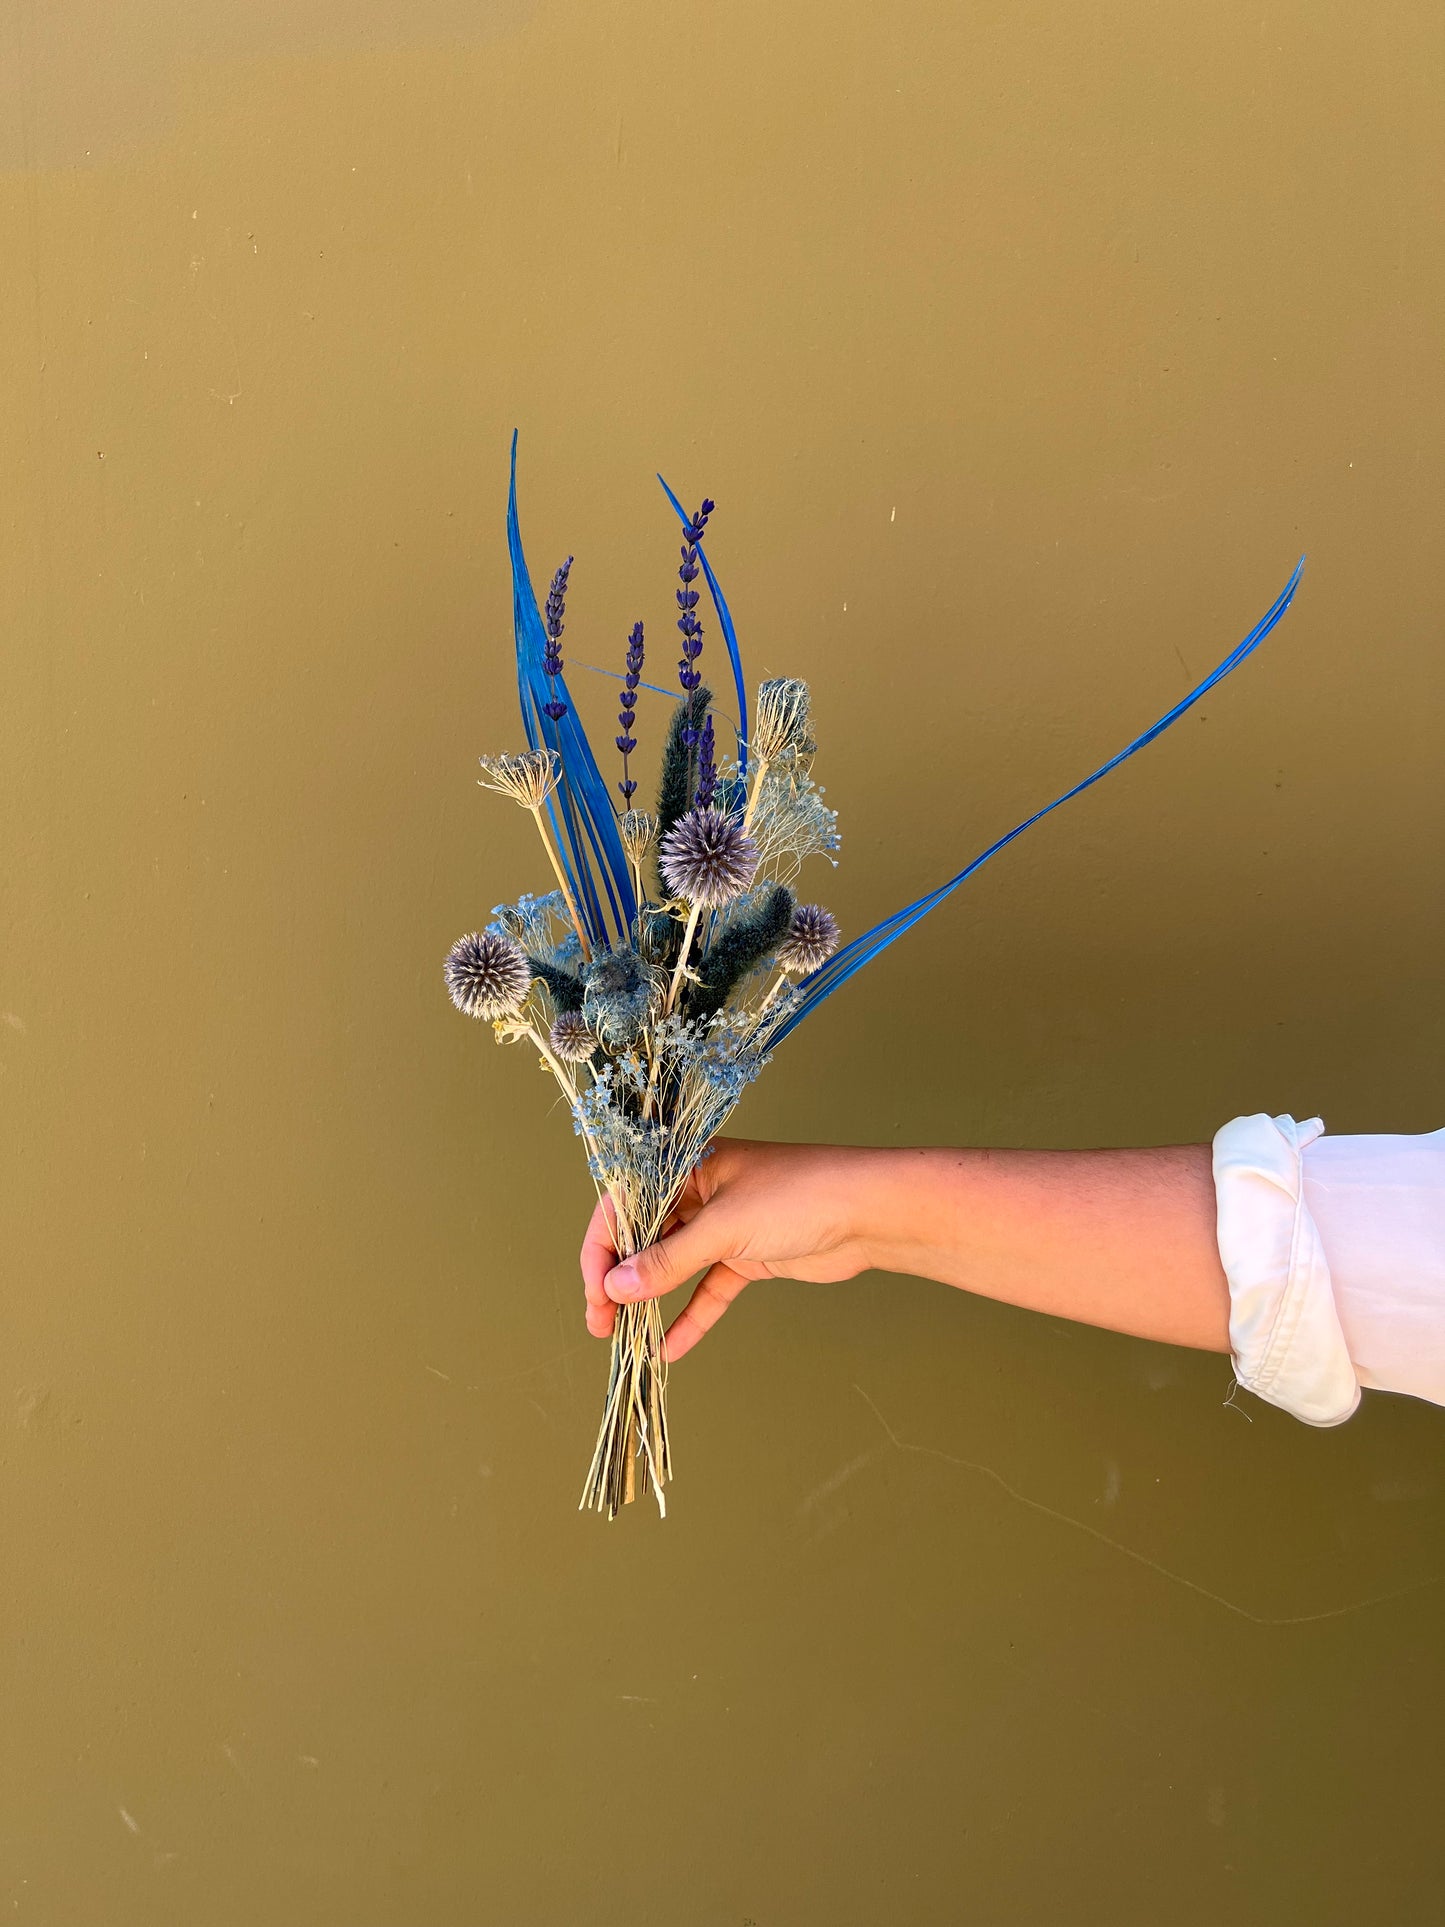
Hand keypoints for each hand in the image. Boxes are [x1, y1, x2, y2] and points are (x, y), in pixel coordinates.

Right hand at [580, 1138, 883, 1361]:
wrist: (870, 1213)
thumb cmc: (799, 1196)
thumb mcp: (724, 1227)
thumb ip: (669, 1260)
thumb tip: (616, 1287)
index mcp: (687, 1166)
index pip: (625, 1203)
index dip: (603, 1247)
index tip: (595, 1290)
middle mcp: (699, 1193)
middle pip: (644, 1237)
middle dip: (620, 1280)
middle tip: (601, 1323)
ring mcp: (724, 1226)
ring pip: (673, 1266)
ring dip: (649, 1301)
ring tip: (624, 1338)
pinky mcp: (748, 1255)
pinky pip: (709, 1288)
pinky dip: (691, 1316)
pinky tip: (672, 1347)